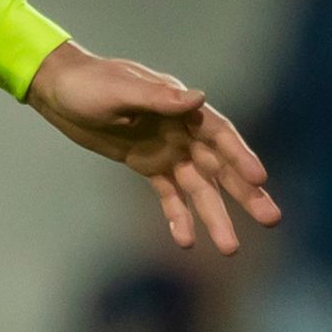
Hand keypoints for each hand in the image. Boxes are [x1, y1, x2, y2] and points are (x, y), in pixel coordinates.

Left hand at [28, 42, 280, 255]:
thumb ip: (158, 98)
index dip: (241, 157)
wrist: (59, 90)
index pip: (220, 135)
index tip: (260, 180)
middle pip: (220, 167)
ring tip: (231, 247)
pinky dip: (177, 217)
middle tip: (271, 220)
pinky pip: (168, 196)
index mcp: (181, 107)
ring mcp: (167, 150)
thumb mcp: (120, 89)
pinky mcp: (147, 165)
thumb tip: (198, 98)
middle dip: (245, 194)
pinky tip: (185, 241)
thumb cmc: (90, 83)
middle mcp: (182, 130)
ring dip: (214, 217)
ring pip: (198, 189)